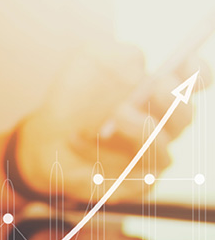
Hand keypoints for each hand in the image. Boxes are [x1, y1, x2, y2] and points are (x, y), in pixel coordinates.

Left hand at [15, 41, 206, 204]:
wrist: (42, 138)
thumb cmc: (70, 99)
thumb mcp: (86, 63)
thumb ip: (114, 54)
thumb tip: (139, 64)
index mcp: (159, 95)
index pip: (195, 84)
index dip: (196, 74)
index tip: (183, 62)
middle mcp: (161, 127)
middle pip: (185, 117)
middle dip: (173, 100)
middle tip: (153, 87)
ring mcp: (147, 158)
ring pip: (162, 147)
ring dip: (140, 128)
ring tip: (115, 114)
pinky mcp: (131, 186)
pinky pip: (133, 175)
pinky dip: (105, 157)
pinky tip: (78, 141)